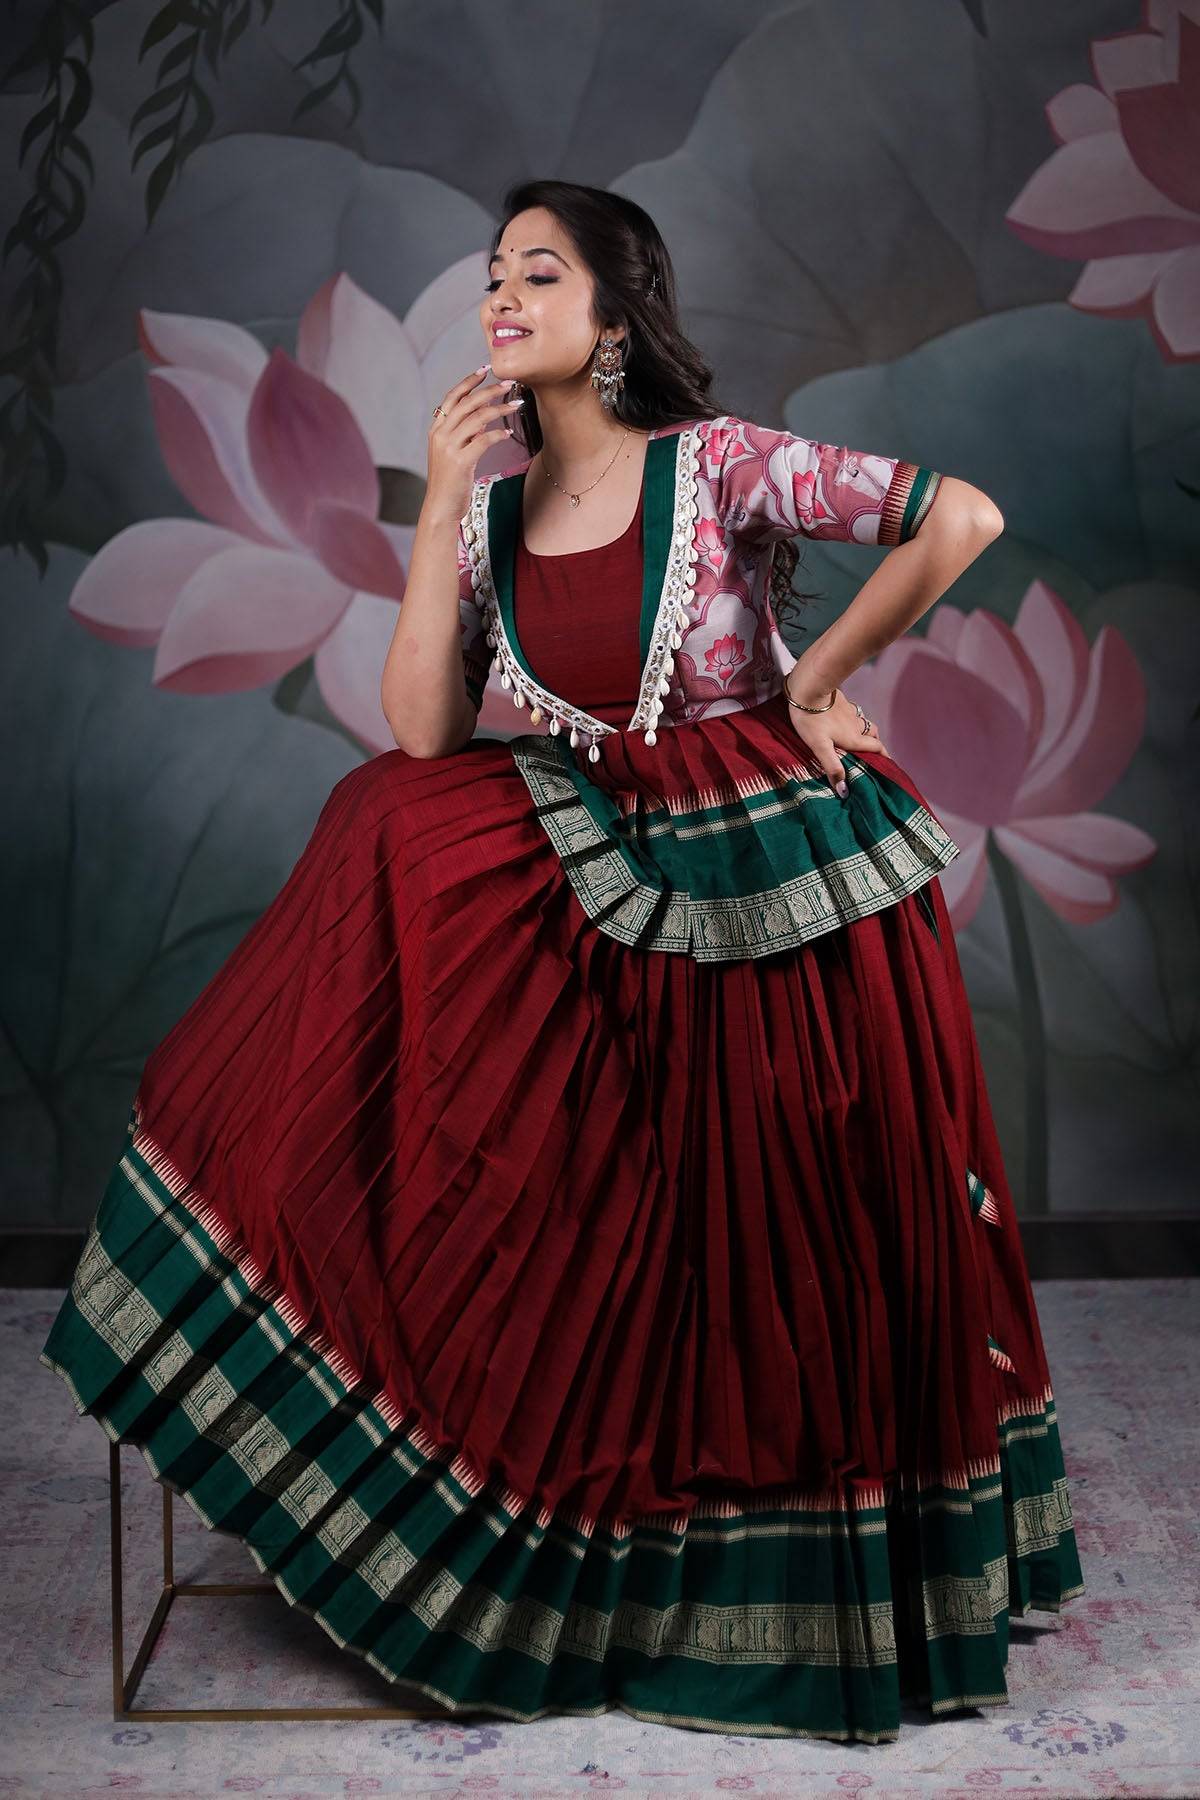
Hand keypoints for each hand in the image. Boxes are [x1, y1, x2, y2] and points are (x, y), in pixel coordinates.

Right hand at [424, 366, 525, 525]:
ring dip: (499, 409)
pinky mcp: (461, 462)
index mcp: (437, 429)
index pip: (452, 397)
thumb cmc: (450, 481)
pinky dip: (498, 434)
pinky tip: (508, 433)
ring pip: (477, 418)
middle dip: (489, 390)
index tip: (485, 370)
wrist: (440, 507)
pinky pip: (483, 440)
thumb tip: (483, 417)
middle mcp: (440, 435)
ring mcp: (449, 447)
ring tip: (517, 404)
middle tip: (509, 383)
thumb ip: (465, 433)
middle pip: (467, 403)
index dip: (468, 382)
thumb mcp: (454, 452)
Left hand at [783, 670, 888, 795]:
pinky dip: (850, 719)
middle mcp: (856, 724)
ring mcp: (849, 711)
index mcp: (854, 738)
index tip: (888, 764)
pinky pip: (851, 712)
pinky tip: (839, 720)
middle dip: (874, 742)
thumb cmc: (812, 719)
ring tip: (854, 738)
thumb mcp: (820, 747)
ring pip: (862, 722)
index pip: (877, 747)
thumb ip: (832, 767)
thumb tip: (843, 790)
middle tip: (869, 751)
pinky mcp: (841, 700)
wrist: (809, 687)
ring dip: (862, 730)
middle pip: (873, 733)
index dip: (884, 756)